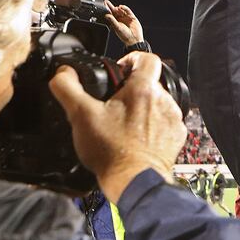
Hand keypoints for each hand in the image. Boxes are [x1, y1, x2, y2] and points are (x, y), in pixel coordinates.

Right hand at [48, 52, 186, 201]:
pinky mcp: (177, 136)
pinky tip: (136, 136)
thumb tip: (63, 72)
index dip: (131, 59)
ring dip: (143, 108)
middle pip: (150, 82)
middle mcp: (164, 101)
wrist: (135, 181)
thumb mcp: (80, 115)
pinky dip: (153, 125)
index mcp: (143, 90)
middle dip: (132, 88)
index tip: (120, 70)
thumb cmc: (112, 151)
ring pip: (158, 102)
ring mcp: (173, 119)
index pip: (147, 57)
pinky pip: (166, 122)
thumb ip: (67, 87)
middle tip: (114, 103)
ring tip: (123, 123)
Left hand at [104, 0, 143, 46]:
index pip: (110, 14)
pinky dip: (125, 8)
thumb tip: (106, 15)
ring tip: (116, 8)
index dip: (107, 9)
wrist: (134, 39)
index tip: (104, 4)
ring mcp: (126, 18)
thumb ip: (112, 21)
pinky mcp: (132, 17)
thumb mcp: (117, 27)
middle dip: (111, 6)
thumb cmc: (125, 36)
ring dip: (118, 8)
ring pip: (121, 10)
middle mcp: (120, 19)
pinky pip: (128, 11)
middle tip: (106, 2)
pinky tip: (121, 7)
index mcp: (115, 22)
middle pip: (115, 11)